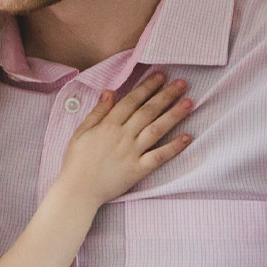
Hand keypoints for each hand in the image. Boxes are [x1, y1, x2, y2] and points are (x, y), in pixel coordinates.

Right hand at [58, 72, 192, 204]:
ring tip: (189, 103)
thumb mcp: (81, 132)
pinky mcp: (138, 170)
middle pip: (148, 111)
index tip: (161, 76)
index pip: (132, 101)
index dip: (147, 87)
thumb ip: (97, 112)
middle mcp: (122, 136)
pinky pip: (159, 157)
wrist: (78, 191)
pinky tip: (187, 138)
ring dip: (174, 115)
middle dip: (166, 95)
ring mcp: (132, 153)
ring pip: (156, 130)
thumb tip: (109, 92)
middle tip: (182, 83)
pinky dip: (174, 148)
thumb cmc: (77, 161)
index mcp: (108, 125)